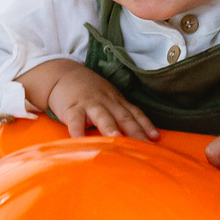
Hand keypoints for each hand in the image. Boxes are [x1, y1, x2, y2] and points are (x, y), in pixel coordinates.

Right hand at [19, 58, 157, 140]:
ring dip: (110, 128)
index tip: (156, 138)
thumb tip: (137, 135)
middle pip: (123, 117)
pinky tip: (80, 142)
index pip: (135, 113)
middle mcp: (107, 103)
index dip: (146, 125)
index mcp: (117, 102)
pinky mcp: (72, 108)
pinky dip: (78, 131)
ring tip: (117, 139)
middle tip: (144, 145)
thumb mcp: (109, 100)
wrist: (64, 75)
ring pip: (102, 117)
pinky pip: (75, 121)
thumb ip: (121, 115)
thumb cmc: (90, 92)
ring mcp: (90, 105)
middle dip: (135, 131)